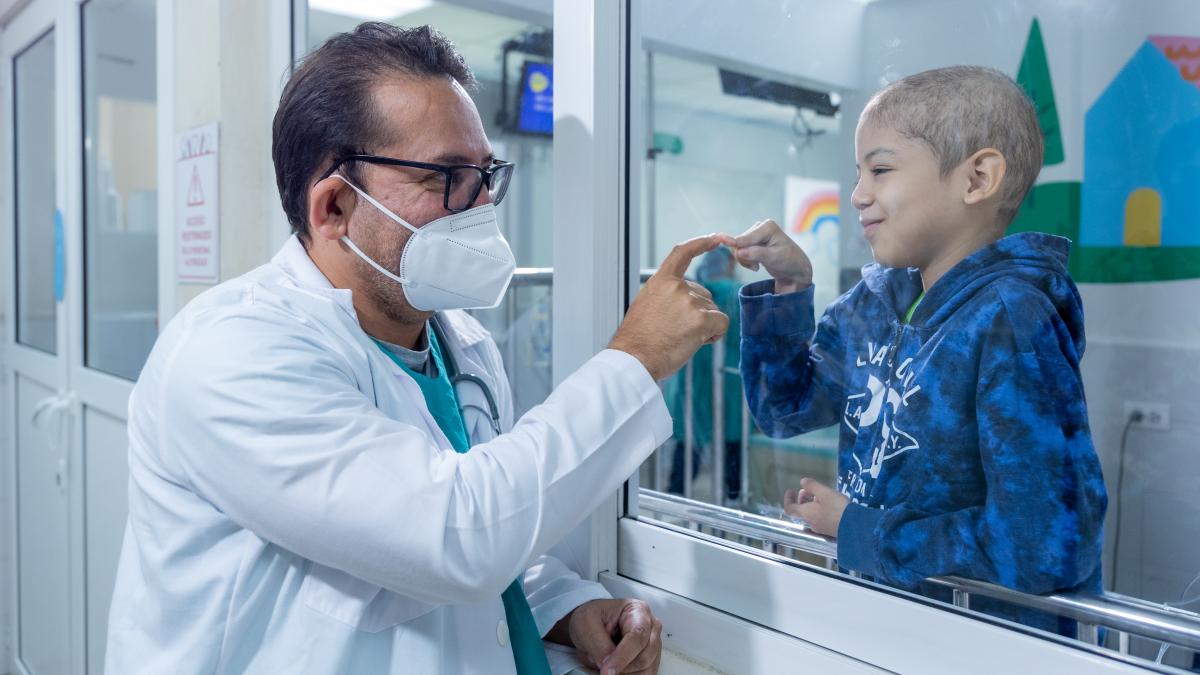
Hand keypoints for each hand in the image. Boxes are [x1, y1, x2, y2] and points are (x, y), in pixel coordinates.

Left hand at [550, 598, 662, 674]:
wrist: (592, 624)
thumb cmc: (592, 617)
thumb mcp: (587, 623)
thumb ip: (598, 644)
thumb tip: (608, 666)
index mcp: (639, 611)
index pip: (637, 637)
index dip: (622, 657)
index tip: (606, 671)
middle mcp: (651, 627)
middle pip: (644, 657)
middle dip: (621, 666)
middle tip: (601, 665)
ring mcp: (654, 645)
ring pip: (646, 669)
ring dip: (624, 672)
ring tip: (607, 661)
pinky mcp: (651, 660)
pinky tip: (617, 669)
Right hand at [609, 235, 729, 380]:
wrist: (634, 359)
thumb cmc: (639, 340)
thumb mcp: (646, 306)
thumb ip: (665, 296)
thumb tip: (685, 298)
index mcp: (660, 282)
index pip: (682, 253)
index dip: (701, 243)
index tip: (715, 238)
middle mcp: (676, 287)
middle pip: (704, 294)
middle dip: (698, 313)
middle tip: (677, 331)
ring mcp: (690, 302)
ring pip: (712, 311)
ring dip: (704, 326)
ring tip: (681, 339)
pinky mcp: (701, 319)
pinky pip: (721, 323)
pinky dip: (715, 334)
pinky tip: (697, 342)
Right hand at [717, 219, 812, 293]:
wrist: (794, 267)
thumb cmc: (788, 261)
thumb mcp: (774, 258)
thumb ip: (756, 254)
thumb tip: (739, 252)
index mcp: (767, 226)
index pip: (745, 239)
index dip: (738, 247)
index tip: (732, 247)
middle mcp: (760, 226)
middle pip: (739, 243)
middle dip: (745, 257)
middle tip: (757, 266)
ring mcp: (755, 233)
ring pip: (738, 248)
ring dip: (745, 260)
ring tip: (758, 265)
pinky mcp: (752, 241)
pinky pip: (740, 251)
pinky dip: (745, 260)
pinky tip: (756, 264)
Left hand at [784, 477, 848, 537]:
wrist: (855, 527)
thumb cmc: (837, 508)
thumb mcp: (825, 492)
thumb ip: (812, 486)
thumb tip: (802, 482)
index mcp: (806, 513)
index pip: (789, 508)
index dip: (787, 499)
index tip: (791, 490)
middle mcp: (811, 522)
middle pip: (800, 511)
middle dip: (801, 499)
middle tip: (806, 491)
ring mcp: (820, 528)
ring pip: (810, 514)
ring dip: (810, 504)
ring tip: (819, 495)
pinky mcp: (830, 530)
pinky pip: (819, 518)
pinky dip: (819, 509)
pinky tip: (829, 504)